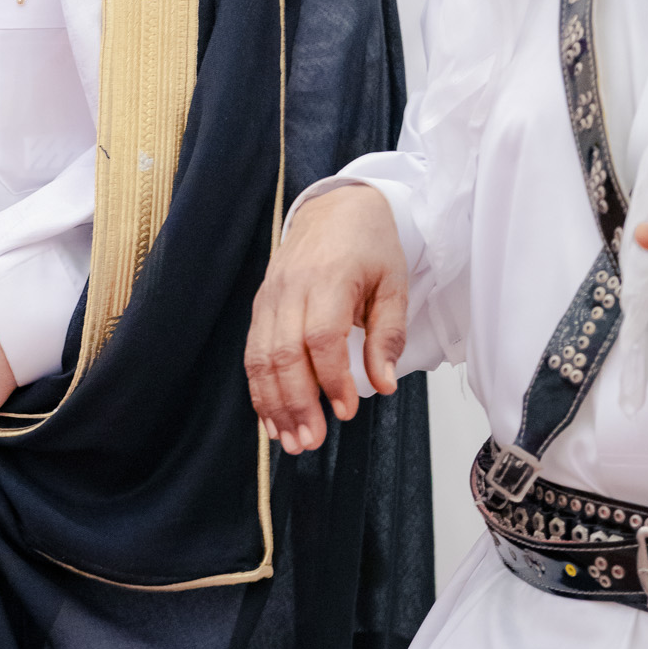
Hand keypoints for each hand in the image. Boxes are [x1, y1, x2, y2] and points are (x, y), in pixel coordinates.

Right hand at [244, 185, 406, 454]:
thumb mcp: (394, 284)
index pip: (321, 337)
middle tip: (311, 441)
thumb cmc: (369, 245)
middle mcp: (291, 288)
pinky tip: (271, 418)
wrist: (335, 206)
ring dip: (272, 404)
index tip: (346, 411)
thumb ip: (388, 335)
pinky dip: (259, 388)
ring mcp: (270, 296)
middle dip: (295, 403)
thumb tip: (384, 385)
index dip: (330, 379)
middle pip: (284, 353)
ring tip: (289, 441)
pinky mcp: (261, 305)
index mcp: (329, 278)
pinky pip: (253, 351)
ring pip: (261, 357)